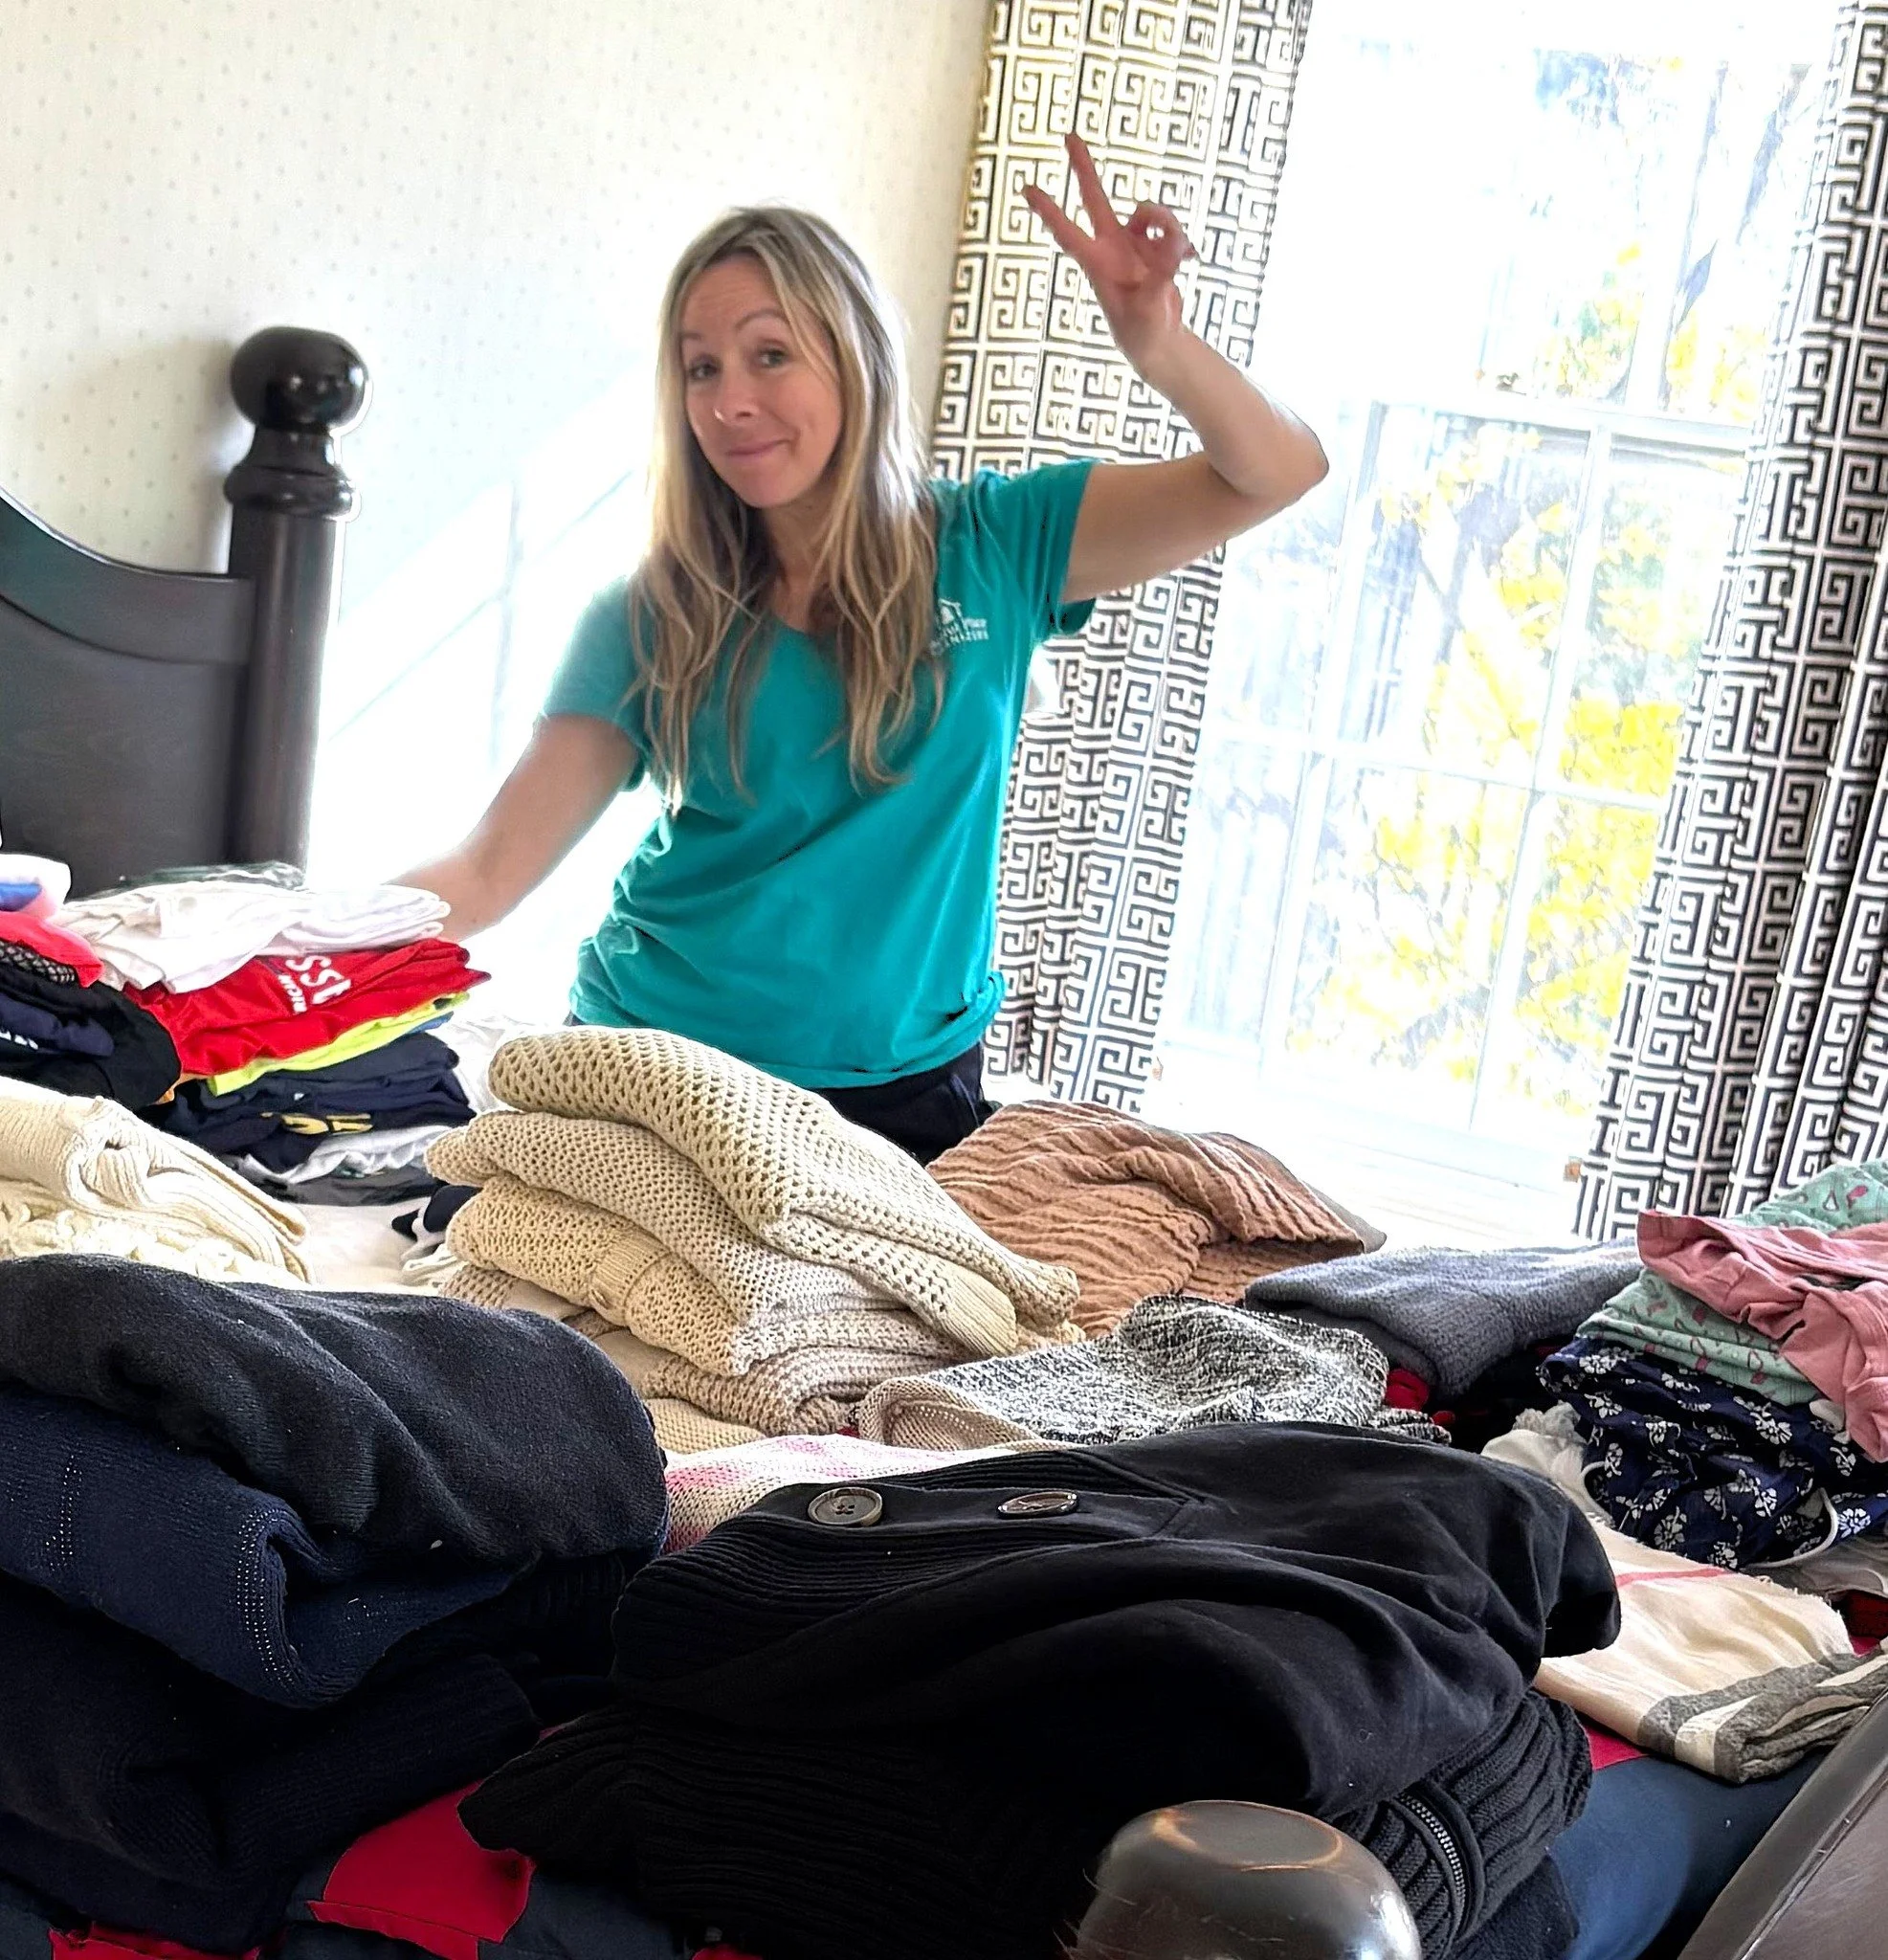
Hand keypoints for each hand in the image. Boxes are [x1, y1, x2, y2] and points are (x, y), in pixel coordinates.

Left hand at [1022, 132, 1196, 377]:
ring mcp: (1134, 245)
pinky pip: (1172, 229)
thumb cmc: (1143, 333)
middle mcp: (1113, 248)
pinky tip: (1191, 260)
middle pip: (1095, 199)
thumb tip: (1177, 245)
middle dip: (1083, 168)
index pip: (1069, 234)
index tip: (1026, 189)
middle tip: (1068, 136)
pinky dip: (1183, 243)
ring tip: (1181, 256)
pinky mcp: (1156, 248)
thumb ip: (1162, 275)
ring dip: (1169, 225)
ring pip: (1149, 212)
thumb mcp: (1150, 309)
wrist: (1159, 343)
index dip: (1049, 212)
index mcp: (1099, 266)